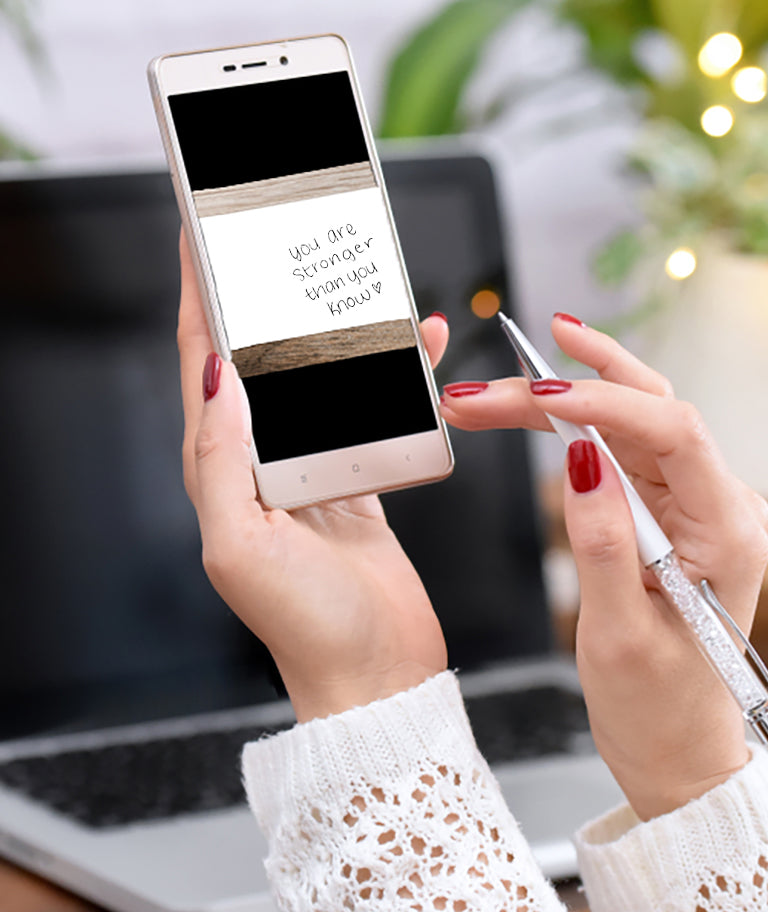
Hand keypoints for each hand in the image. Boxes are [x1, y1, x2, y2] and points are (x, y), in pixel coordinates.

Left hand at [177, 233, 448, 721]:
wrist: (377, 673)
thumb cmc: (307, 625)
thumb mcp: (243, 544)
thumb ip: (223, 458)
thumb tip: (217, 376)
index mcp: (222, 468)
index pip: (203, 364)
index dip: (200, 298)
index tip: (201, 239)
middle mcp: (263, 460)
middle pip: (262, 356)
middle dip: (268, 294)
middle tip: (281, 238)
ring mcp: (315, 465)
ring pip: (323, 375)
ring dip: (338, 326)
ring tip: (355, 276)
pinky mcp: (361, 477)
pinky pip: (374, 408)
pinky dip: (396, 374)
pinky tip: (422, 347)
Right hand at [441, 315, 767, 819]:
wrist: (679, 749)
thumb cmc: (662, 708)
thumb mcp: (620, 634)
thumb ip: (603, 542)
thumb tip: (579, 457)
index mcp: (729, 531)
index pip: (674, 431)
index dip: (605, 400)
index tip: (539, 394)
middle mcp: (720, 505)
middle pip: (645, 413)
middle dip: (562, 392)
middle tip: (486, 389)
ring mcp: (695, 505)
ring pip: (625, 424)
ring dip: (556, 405)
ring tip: (489, 398)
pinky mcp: (668, 512)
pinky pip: (620, 453)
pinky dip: (569, 431)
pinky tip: (535, 407)